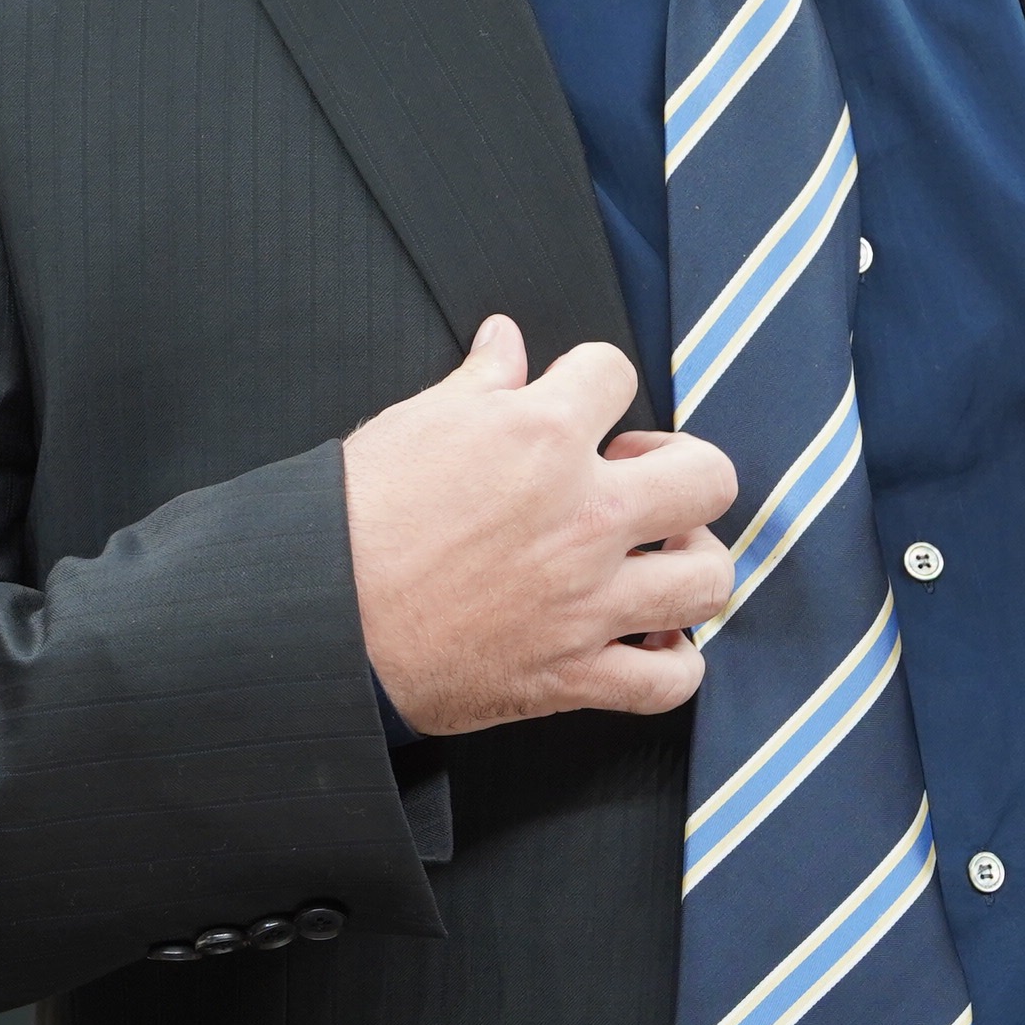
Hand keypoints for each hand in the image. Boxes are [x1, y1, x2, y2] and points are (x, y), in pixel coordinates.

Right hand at [342, 315, 738, 735]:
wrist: (317, 621)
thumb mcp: (415, 422)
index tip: (577, 409)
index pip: (616, 373)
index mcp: (541, 435)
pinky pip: (668, 683)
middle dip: (683, 469)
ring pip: (708, 579)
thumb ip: (480, 380)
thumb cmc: (354, 519)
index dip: (595, 385)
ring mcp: (585, 601)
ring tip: (661, 557)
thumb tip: (505, 340)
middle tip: (637, 482)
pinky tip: (651, 640)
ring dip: (694, 563)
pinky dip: (673, 666)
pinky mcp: (571, 675)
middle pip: (708, 476)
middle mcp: (582, 516)